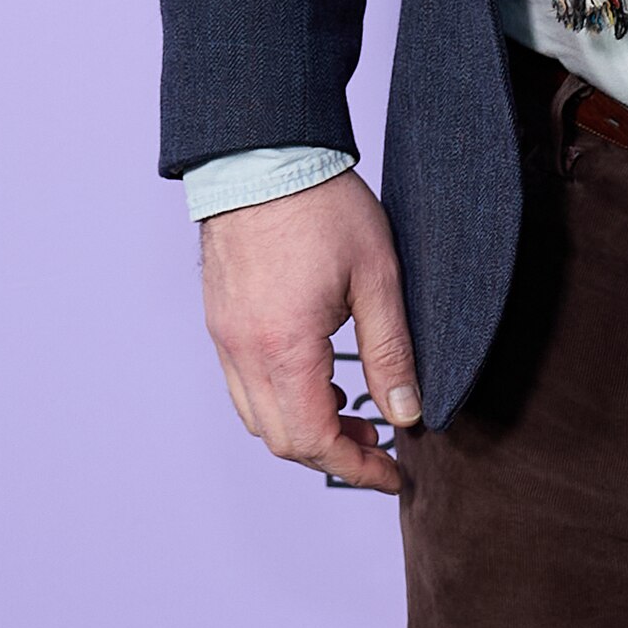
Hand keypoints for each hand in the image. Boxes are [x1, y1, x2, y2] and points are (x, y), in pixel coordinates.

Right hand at [200, 168, 419, 494]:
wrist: (263, 154)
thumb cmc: (322, 204)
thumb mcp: (378, 274)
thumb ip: (392, 348)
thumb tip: (406, 412)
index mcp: (285, 346)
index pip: (315, 440)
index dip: (356, 467)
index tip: (392, 473)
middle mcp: (244, 352)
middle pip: (282, 440)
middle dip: (333, 453)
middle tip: (379, 443)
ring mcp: (225, 338)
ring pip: (258, 417)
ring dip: (304, 429)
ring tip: (353, 410)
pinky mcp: (220, 321)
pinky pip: (243, 385)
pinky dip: (280, 399)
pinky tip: (316, 377)